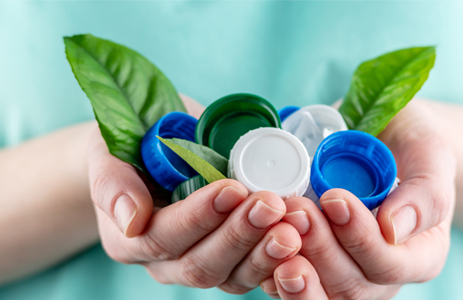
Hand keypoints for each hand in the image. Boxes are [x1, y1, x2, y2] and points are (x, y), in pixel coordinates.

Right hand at [87, 95, 300, 292]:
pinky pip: (256, 273)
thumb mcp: (110, 152)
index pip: (163, 237)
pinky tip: (304, 238)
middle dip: (240, 234)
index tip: (232, 188)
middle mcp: (164, 262)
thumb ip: (113, 182)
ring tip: (295, 222)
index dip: (199, 217)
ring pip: (233, 276)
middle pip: (202, 264)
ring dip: (266, 250)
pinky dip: (280, 259)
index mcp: (129, 238)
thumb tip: (133, 219)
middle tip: (272, 204)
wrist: (154, 153)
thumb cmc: (132, 148)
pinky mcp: (232, 261)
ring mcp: (201, 263)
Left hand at [259, 100, 455, 298]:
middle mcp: (382, 274)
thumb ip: (425, 192)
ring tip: (276, 227)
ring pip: (320, 292)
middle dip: (320, 249)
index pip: (389, 265)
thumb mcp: (430, 154)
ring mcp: (347, 273)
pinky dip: (273, 266)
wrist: (382, 139)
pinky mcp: (315, 265)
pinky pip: (294, 282)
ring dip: (294, 263)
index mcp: (419, 254)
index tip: (335, 198)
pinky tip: (261, 243)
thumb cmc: (410, 144)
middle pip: (350, 286)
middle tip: (296, 210)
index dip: (359, 238)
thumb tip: (393, 229)